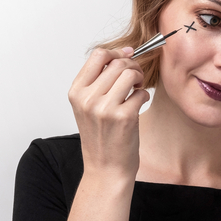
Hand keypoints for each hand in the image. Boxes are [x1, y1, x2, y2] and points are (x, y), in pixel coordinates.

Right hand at [68, 47, 148, 178]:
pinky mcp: (124, 117)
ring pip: (130, 73)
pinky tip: (138, 105)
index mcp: (76, 92)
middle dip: (132, 66)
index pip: (97, 55)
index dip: (116, 52)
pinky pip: (141, 92)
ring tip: (137, 89)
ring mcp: (105, 108)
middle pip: (117, 62)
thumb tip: (123, 53)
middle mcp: (88, 99)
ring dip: (139, 78)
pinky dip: (144, 95)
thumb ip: (99, 81)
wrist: (106, 169)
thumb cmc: (100, 137)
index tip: (127, 55)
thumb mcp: (88, 107)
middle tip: (135, 79)